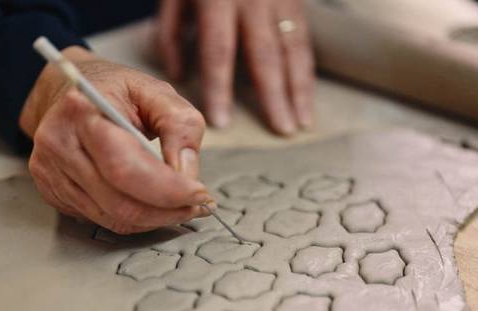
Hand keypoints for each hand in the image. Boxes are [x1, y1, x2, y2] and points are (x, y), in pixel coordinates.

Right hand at [19, 47, 211, 234]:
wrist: (66, 91)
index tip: (199, 194)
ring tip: (179, 206)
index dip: (167, 190)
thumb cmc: (113, 90)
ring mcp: (50, 173)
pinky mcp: (52, 192)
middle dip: (166, 211)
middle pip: (119, 202)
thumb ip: (181, 127)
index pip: (125, 168)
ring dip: (153, 219)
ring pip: (111, 218)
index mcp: (83, 112)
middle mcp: (59, 145)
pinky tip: (150, 204)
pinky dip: (133, 219)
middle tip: (195, 206)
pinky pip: (101, 220)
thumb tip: (187, 176)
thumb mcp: (156, 91)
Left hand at [157, 0, 314, 134]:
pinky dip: (306, 71)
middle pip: (264, 55)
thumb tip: (177, 73)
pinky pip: (303, 39)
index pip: (218, 51)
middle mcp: (252, 0)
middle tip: (280, 131)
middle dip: (273, 97)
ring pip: (292, 48)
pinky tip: (306, 97)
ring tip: (300, 123)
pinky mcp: (294, 1)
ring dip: (298, 89)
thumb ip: (171, 30)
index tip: (222, 122)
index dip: (220, 88)